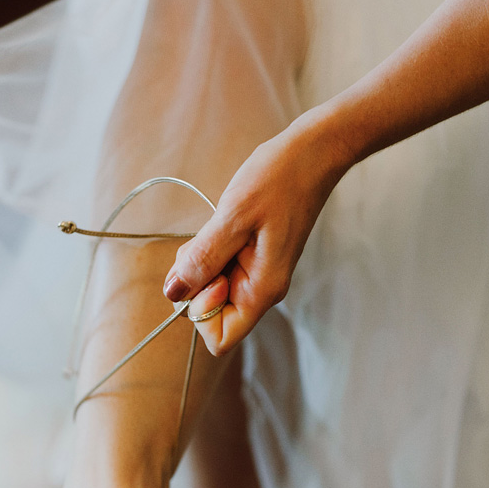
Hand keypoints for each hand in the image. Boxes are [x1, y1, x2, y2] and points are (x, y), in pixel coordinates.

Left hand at [162, 114, 350, 354]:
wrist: (314, 149)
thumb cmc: (280, 178)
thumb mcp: (234, 217)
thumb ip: (203, 259)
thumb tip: (174, 294)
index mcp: (262, 289)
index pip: (221, 338)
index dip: (200, 314)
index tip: (207, 275)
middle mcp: (260, 288)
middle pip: (210, 314)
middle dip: (194, 285)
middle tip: (206, 243)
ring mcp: (256, 272)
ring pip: (210, 289)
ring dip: (199, 264)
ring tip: (217, 229)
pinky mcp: (251, 255)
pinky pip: (217, 267)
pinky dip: (207, 251)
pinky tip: (219, 226)